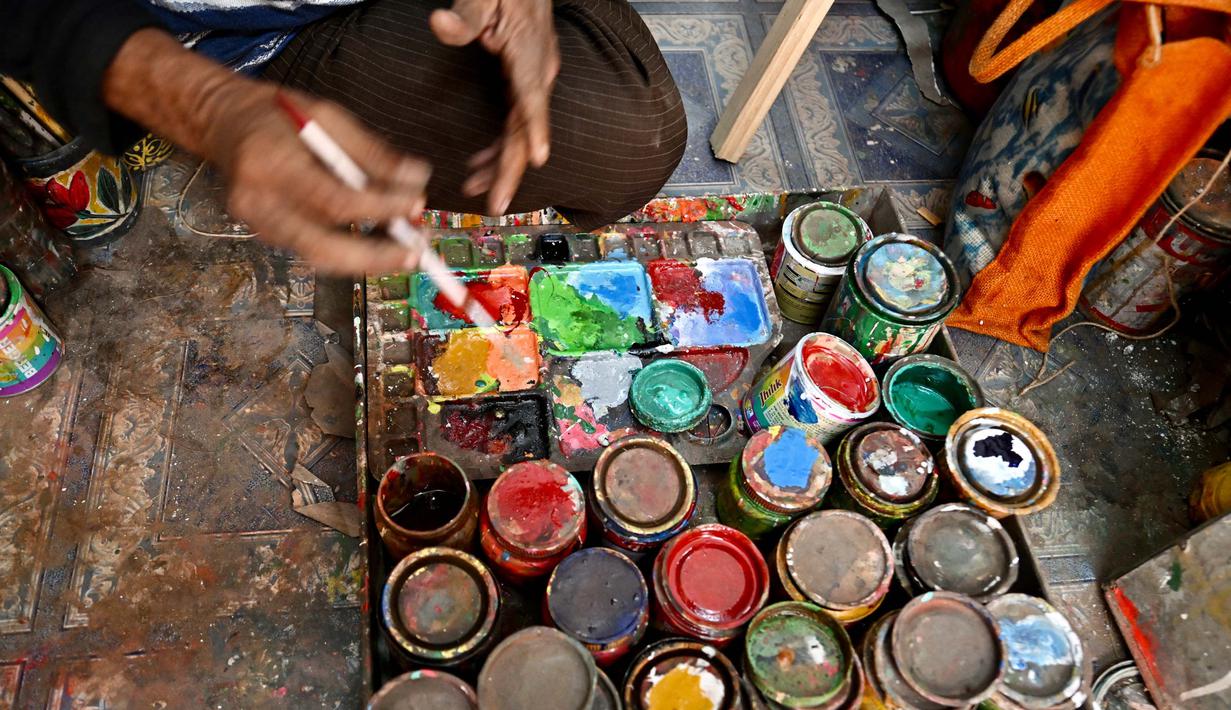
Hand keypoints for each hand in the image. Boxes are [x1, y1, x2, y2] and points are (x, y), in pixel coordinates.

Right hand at [200, 81, 430, 274]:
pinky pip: (311, 250)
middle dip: (375, 257)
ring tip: (406, 252)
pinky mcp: (263, 234)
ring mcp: (257, 224)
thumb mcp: (327, 116)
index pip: (333, 199)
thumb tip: (416, 177)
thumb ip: (371, 151)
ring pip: (318, 257)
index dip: (380, 207)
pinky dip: (348, 252)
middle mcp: (258, 202)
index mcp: (271, 163)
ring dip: (367, 260)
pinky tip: (378, 243)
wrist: (222, 121)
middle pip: (322, 247)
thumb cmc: (278, 114)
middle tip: (416, 253)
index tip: (417, 202)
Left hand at [431, 0, 559, 215]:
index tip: (537, 158)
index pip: (532, 97)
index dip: (535, 129)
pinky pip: (518, 123)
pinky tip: (482, 165)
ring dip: (502, 164)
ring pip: (522, 132)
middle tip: (495, 203)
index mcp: (528, 53)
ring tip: (477, 191)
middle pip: (527, 128)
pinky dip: (502, 147)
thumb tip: (440, 24)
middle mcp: (538, 71)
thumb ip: (464, 14)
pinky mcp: (528, 82)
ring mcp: (535, 78)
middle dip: (511, 169)